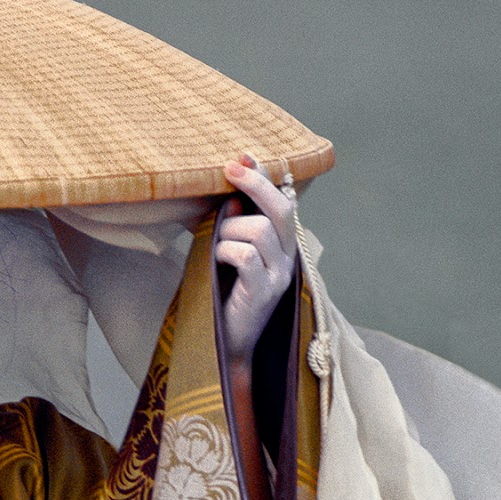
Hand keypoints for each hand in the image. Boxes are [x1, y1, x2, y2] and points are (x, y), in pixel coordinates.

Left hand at [215, 154, 297, 361]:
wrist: (225, 344)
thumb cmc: (221, 295)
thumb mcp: (226, 252)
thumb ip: (231, 225)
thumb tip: (229, 193)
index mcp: (281, 245)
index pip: (281, 201)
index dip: (264, 177)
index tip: (244, 154)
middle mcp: (287, 258)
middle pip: (280, 208)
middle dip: (255, 184)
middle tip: (229, 168)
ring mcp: (279, 276)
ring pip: (258, 230)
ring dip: (227, 230)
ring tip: (213, 247)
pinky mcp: (264, 293)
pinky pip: (246, 256)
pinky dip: (225, 250)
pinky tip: (215, 260)